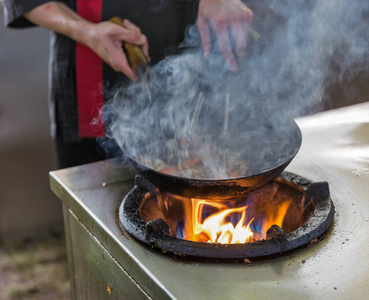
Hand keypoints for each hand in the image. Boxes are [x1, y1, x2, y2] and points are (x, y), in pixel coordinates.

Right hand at [23, 2, 147, 80]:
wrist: (87, 34)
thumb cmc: (98, 34)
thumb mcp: (115, 31)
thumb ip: (130, 36)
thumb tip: (142, 40)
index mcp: (119, 61)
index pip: (135, 74)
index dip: (144, 67)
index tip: (147, 58)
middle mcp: (120, 64)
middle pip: (139, 58)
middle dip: (139, 42)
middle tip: (131, 28)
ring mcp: (120, 61)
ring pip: (136, 52)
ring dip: (135, 38)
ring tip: (126, 25)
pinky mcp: (120, 57)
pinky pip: (131, 51)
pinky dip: (131, 40)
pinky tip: (125, 29)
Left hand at [197, 0, 252, 70]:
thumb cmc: (208, 7)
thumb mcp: (202, 22)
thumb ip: (205, 40)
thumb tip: (207, 56)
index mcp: (220, 23)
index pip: (226, 46)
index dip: (230, 59)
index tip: (233, 68)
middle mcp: (233, 19)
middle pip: (240, 45)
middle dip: (239, 55)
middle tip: (236, 61)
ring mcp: (242, 16)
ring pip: (244, 39)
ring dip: (239, 46)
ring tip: (232, 44)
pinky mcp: (248, 14)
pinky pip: (246, 31)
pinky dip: (241, 35)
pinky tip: (234, 31)